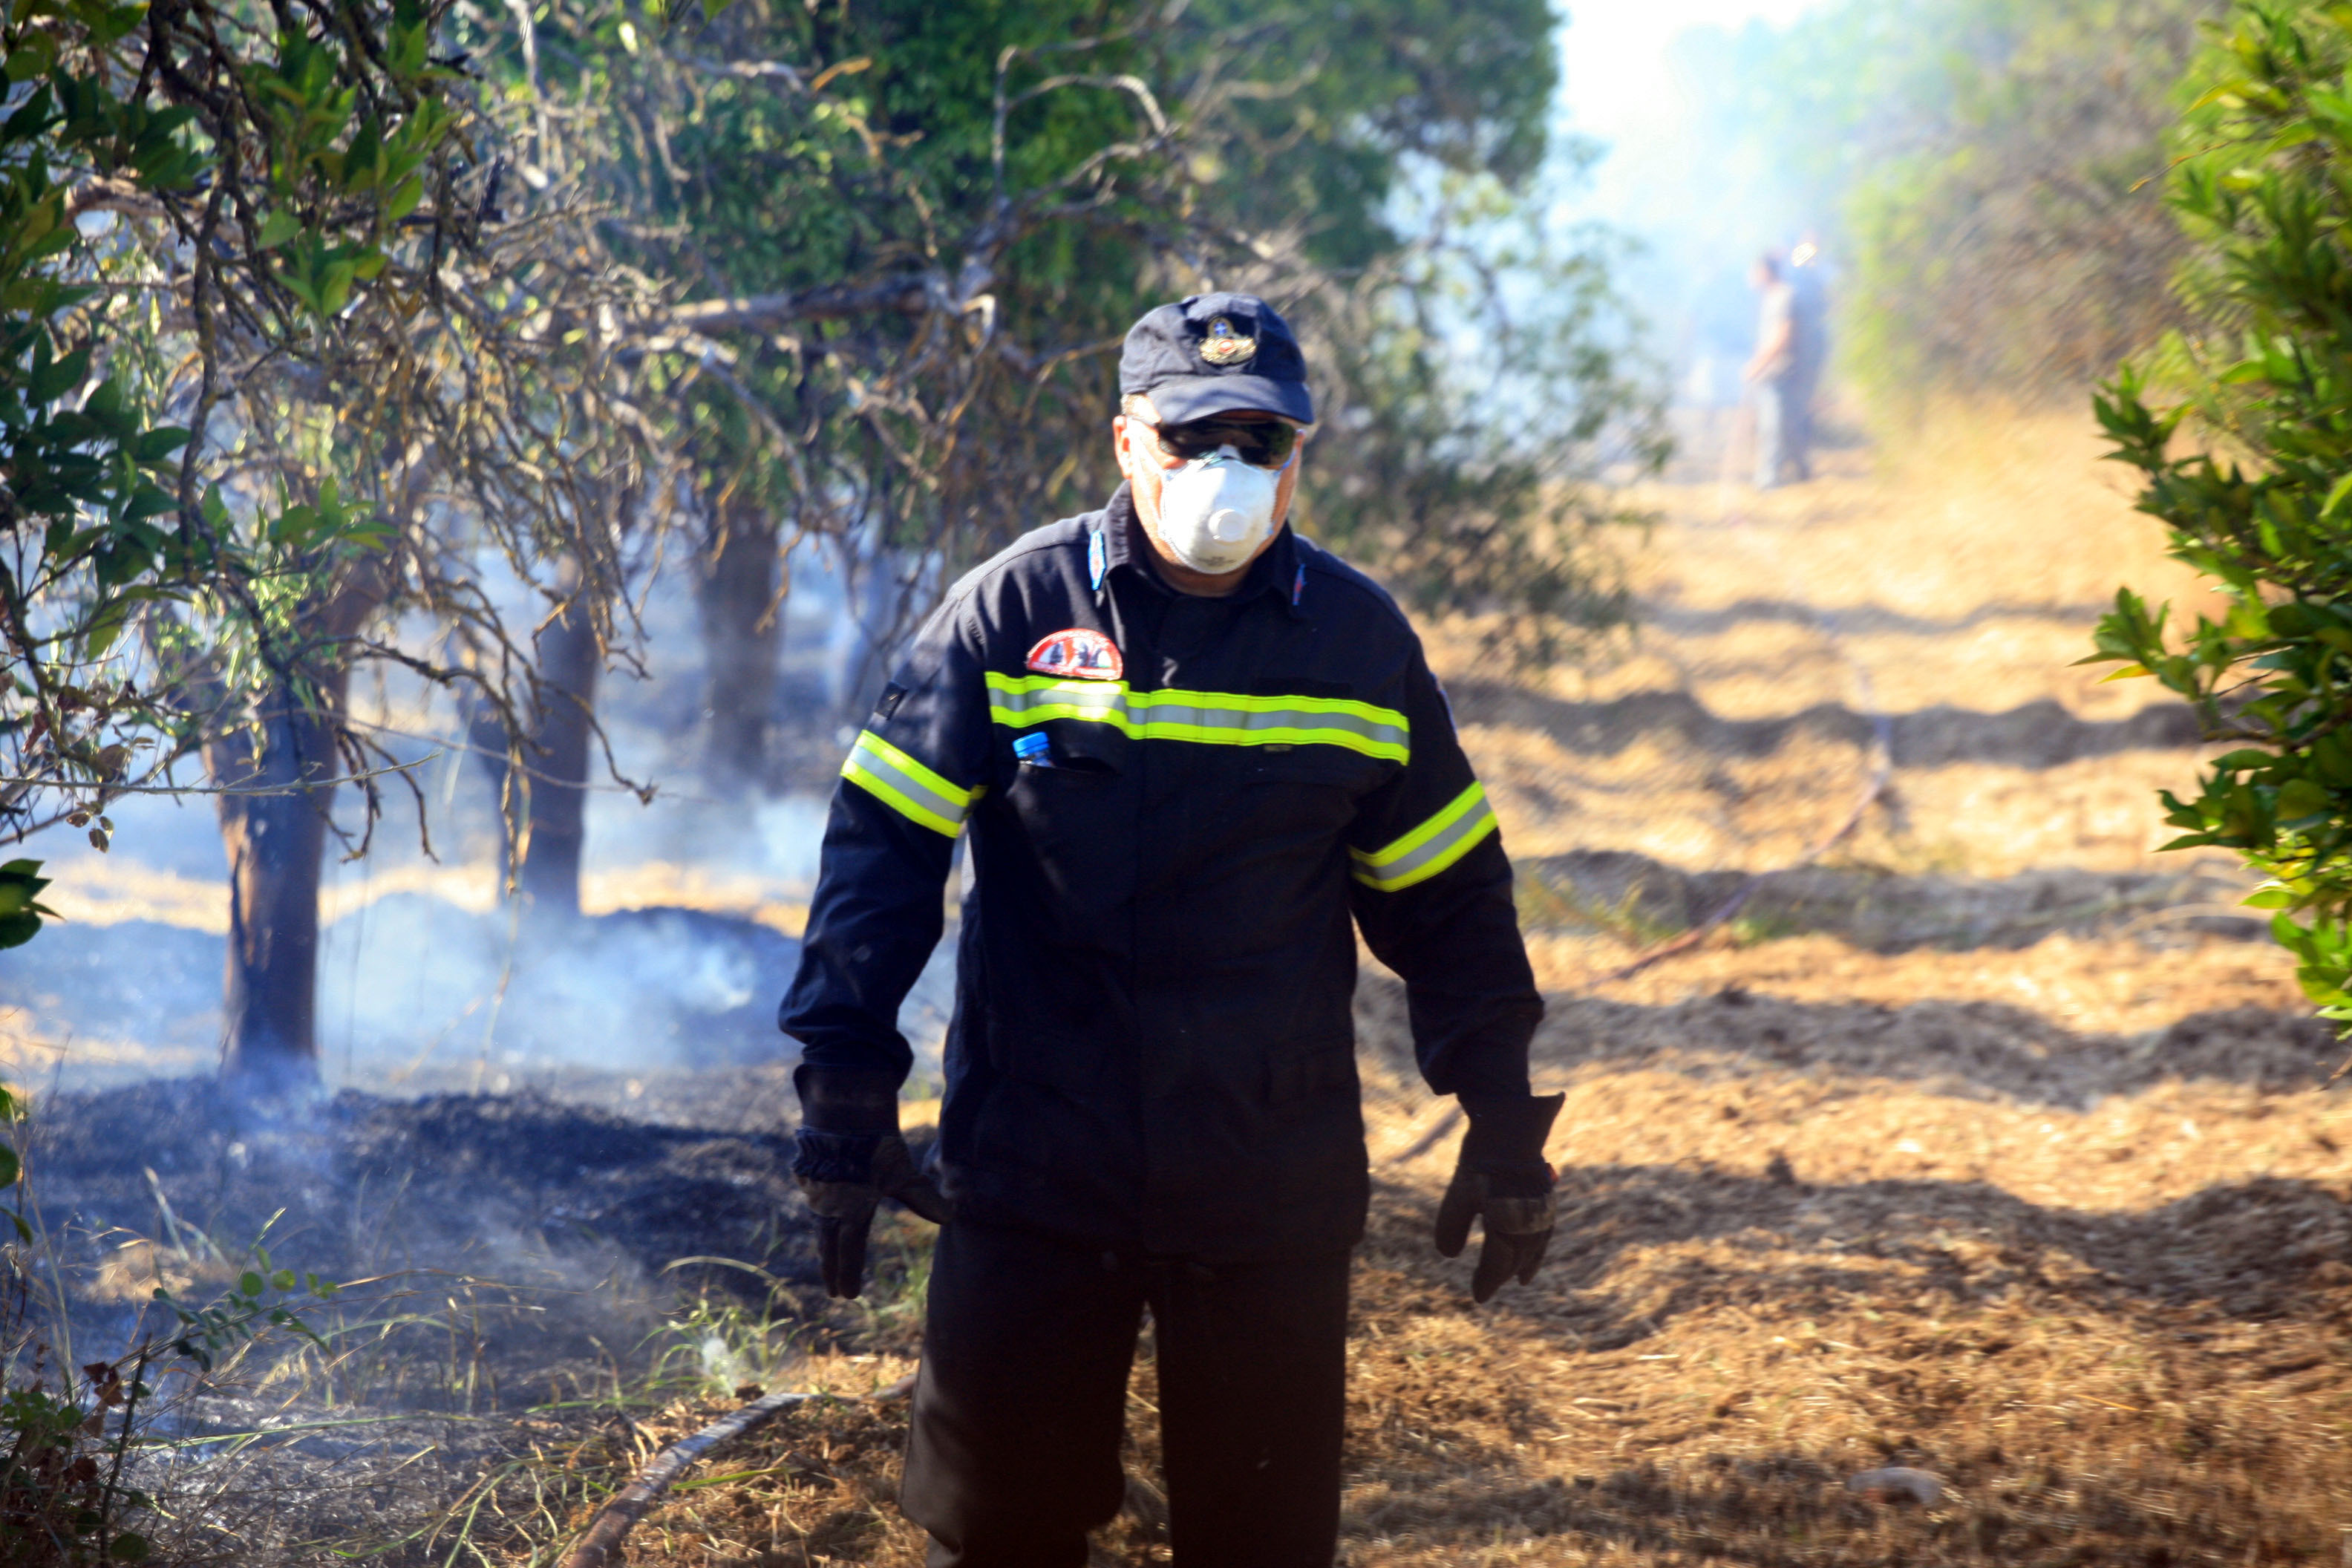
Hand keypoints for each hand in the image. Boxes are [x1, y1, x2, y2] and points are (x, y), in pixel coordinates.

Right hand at [795, 1128, 952, 1297]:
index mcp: (851, 1208)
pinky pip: (815, 1201)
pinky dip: (821, 1216)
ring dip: (825, 1245)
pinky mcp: (808, 1172)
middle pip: (829, 1244)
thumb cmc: (875, 1141)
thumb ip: (922, 1197)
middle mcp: (829, 1203)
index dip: (849, 1273)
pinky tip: (825, 1221)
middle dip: (831, 1269)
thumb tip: (950, 1218)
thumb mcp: (901, 1171)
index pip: (850, 1249)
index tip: (847, 1296)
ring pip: (821, 1223)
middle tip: (832, 1292)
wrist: (842, 1104)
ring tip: (828, 1262)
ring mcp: (815, 1188)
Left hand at [1433, 1092, 1563, 1302]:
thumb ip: (1451, 1229)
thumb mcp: (1458, 1196)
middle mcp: (1528, 1224)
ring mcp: (1540, 1212)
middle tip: (1486, 1290)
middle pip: (1516, 1259)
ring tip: (1520, 1279)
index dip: (1487, 1281)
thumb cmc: (1480, 1164)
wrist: (1510, 1128)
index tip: (1477, 1296)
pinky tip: (1533, 1251)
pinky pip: (1544, 1232)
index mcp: (1507, 1226)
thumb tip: (1449, 1255)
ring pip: (1533, 1248)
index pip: (1497, 1263)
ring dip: (1525, 1265)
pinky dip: (1538, 1247)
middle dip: (1501, 1275)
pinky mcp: (1545, 1200)